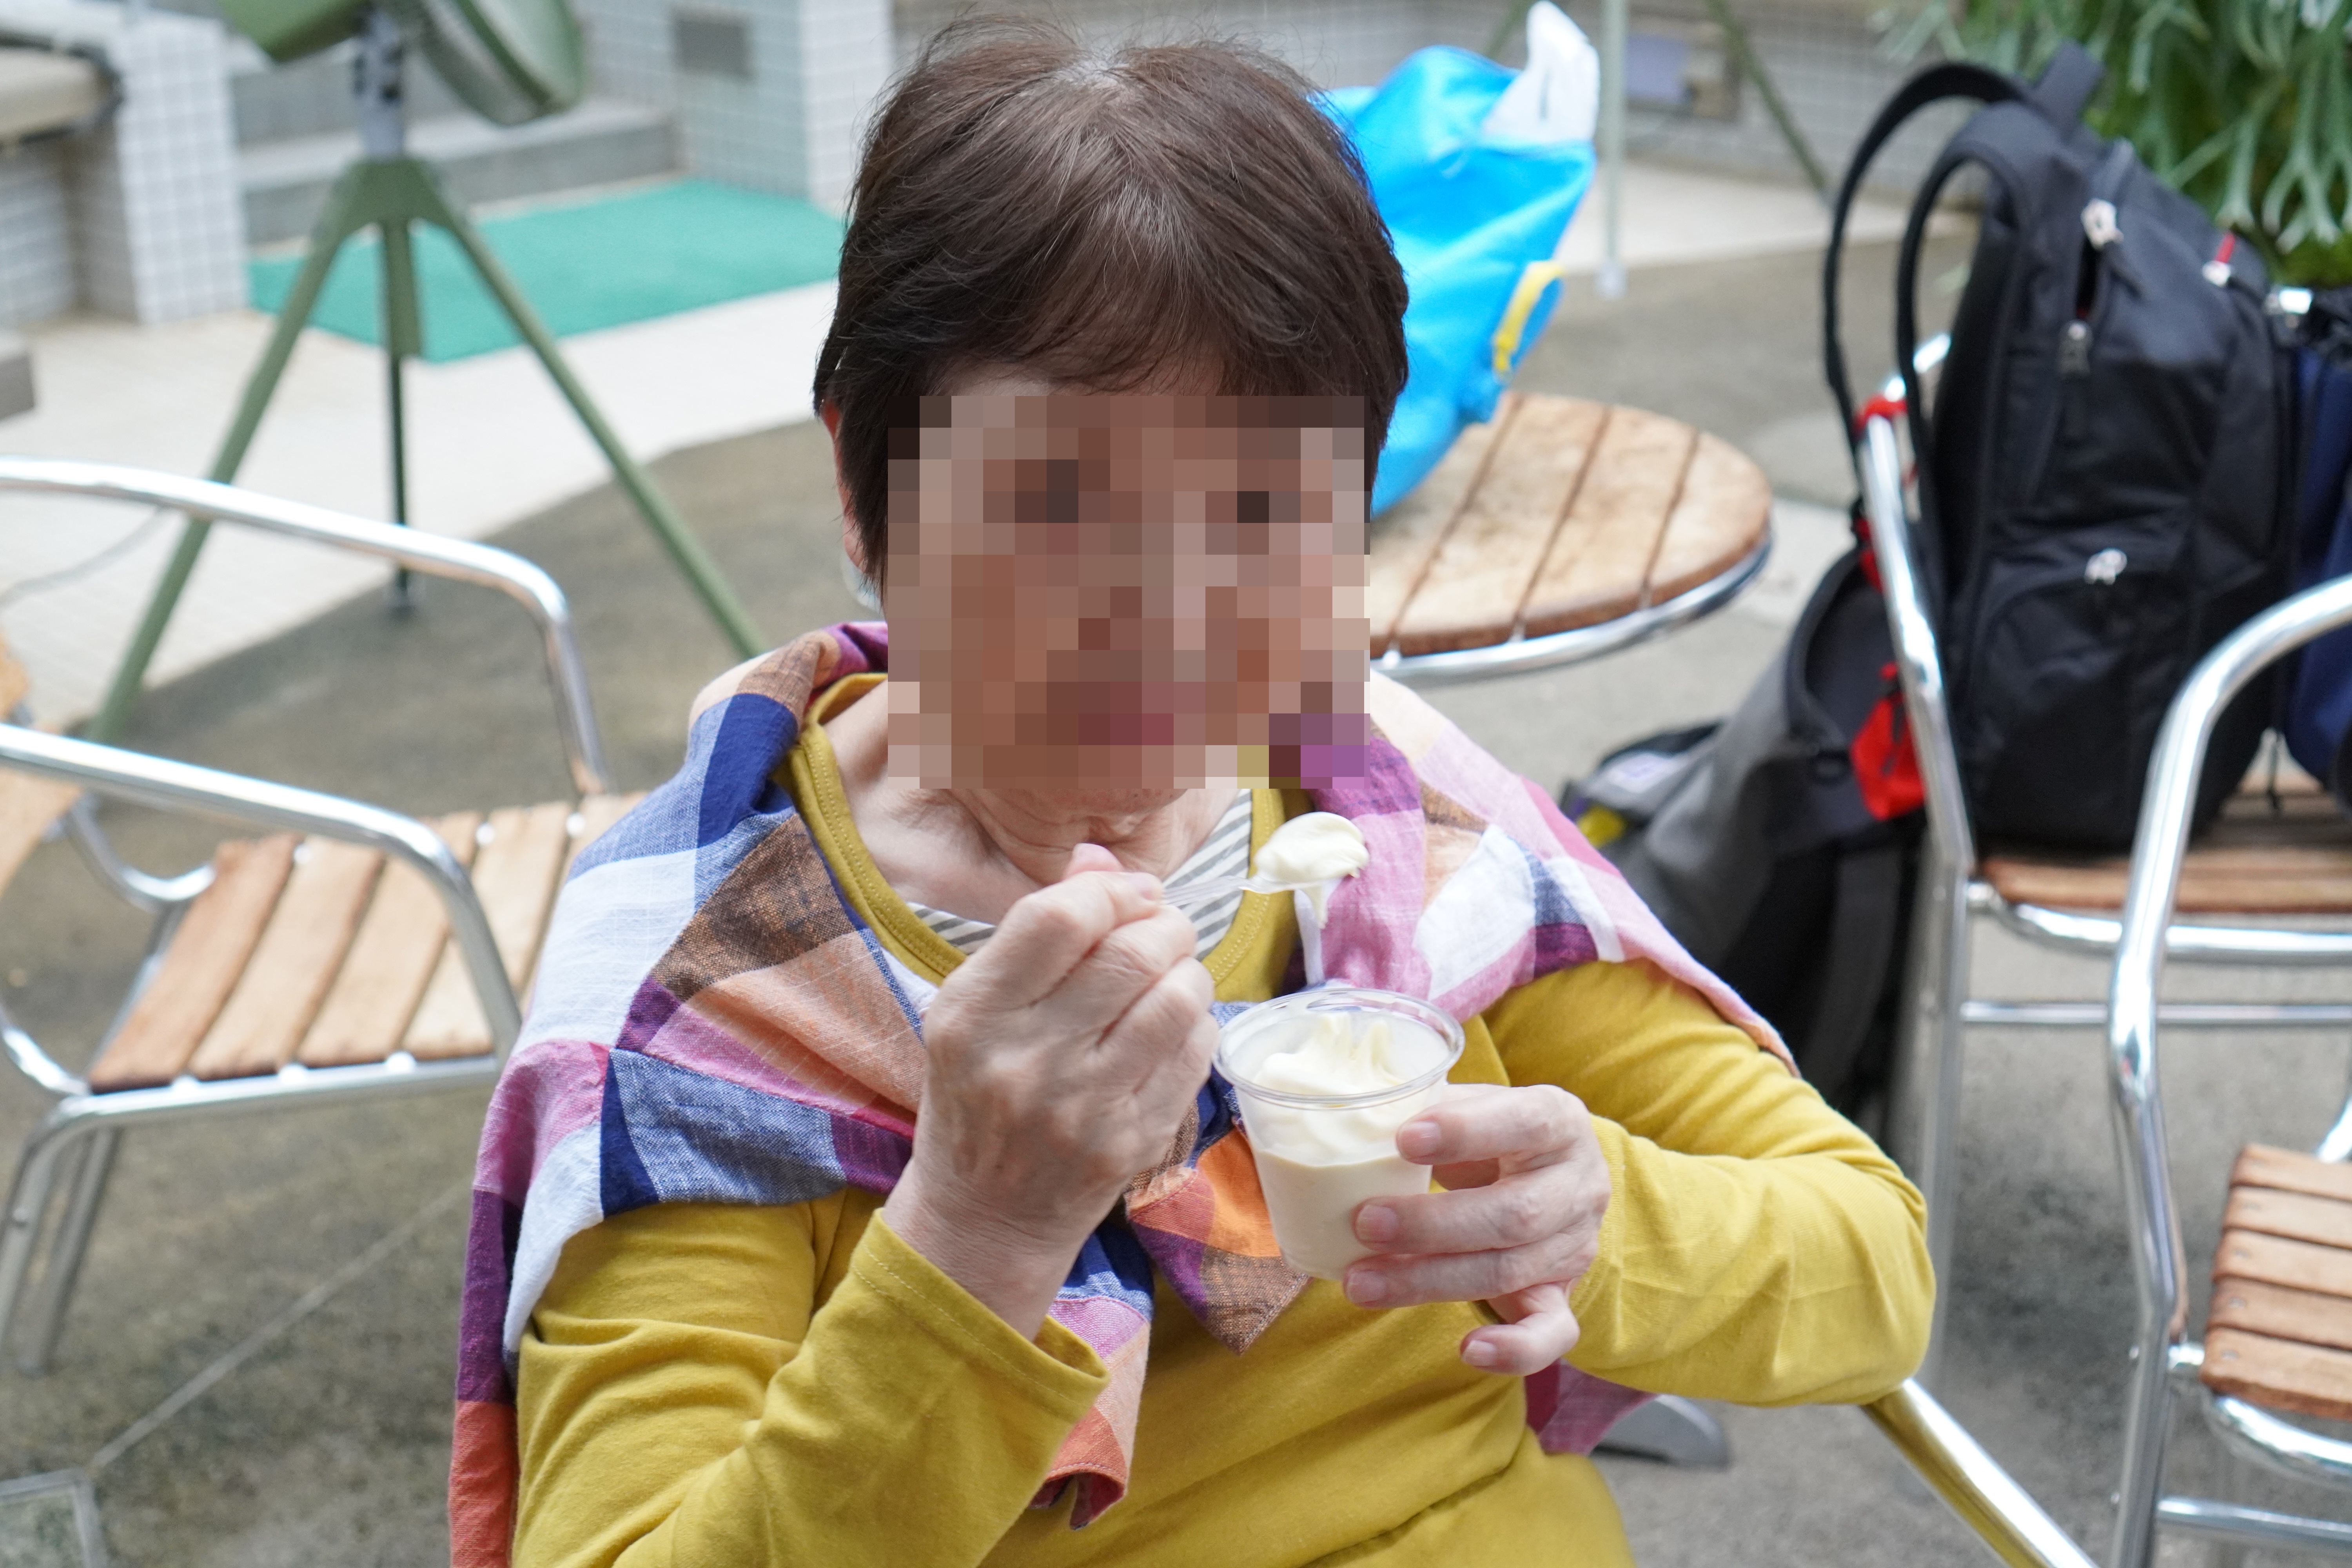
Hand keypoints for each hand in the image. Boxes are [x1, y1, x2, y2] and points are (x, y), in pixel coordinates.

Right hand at [884, 845, 1217, 1337]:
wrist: (985, 1216)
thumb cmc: (979, 1092)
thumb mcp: (976, 1006)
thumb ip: (1037, 928)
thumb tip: (1102, 858)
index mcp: (974, 1016)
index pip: (1059, 917)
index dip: (1110, 888)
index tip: (1127, 891)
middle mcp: (1027, 1061)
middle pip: (1132, 952)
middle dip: (1163, 923)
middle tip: (1159, 928)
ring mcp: (1086, 1107)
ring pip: (1177, 999)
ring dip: (1187, 969)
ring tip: (1171, 972)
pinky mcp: (1134, 1141)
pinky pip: (1195, 1052)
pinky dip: (1196, 1022)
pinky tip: (1172, 1025)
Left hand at [1342, 1084, 1609, 1375]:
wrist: (1548, 1176)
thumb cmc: (1491, 1133)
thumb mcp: (1471, 1105)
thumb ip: (1428, 1107)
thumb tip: (1351, 1113)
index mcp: (1558, 1122)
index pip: (1525, 1122)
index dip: (1467, 1132)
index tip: (1404, 1139)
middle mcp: (1577, 1185)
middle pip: (1514, 1213)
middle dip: (1432, 1225)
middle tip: (1364, 1224)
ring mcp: (1573, 1246)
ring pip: (1509, 1271)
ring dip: (1429, 1281)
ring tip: (1360, 1283)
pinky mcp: (1562, 1296)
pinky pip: (1552, 1334)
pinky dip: (1513, 1349)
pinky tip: (1468, 1350)